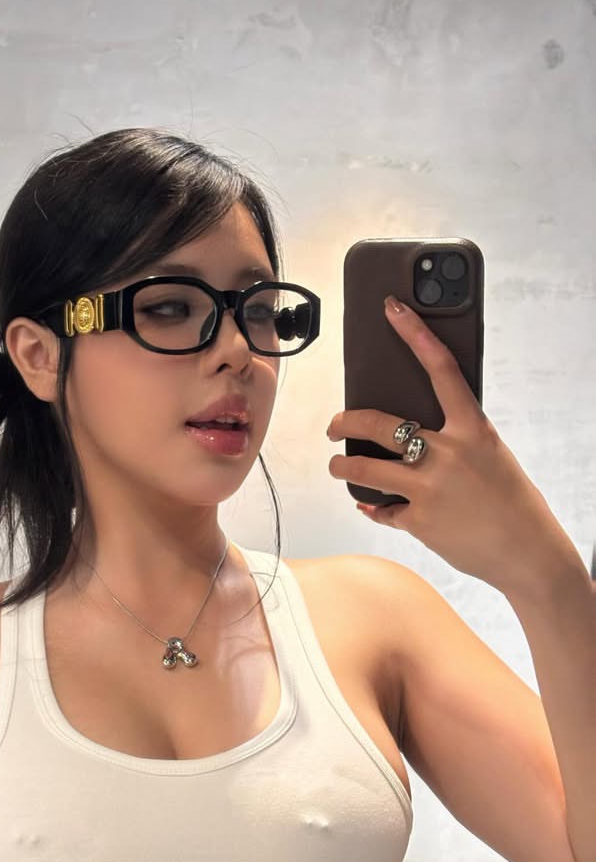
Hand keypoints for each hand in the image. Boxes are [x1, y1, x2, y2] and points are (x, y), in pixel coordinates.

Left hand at [326, 296, 572, 595]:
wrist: (528, 552)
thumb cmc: (510, 499)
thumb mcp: (489, 454)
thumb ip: (455, 438)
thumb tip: (411, 432)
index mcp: (473, 428)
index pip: (440, 369)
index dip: (414, 334)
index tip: (392, 309)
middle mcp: (449, 453)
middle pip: (378, 424)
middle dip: (344, 422)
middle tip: (333, 425)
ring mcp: (430, 489)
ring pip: (364, 469)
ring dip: (342, 467)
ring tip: (337, 465)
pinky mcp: (419, 521)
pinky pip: (382, 510)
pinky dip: (376, 509)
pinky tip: (375, 506)